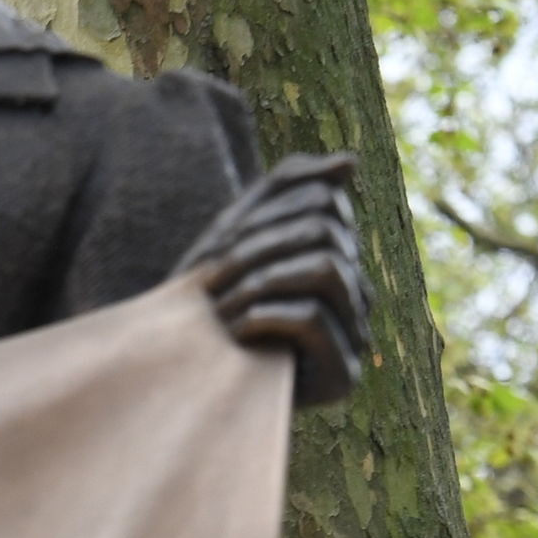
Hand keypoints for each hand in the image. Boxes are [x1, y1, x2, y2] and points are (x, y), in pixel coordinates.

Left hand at [181, 153, 371, 407]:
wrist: (180, 374)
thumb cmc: (210, 300)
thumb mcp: (239, 233)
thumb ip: (288, 189)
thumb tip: (351, 162)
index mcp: (339, 257)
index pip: (325, 202)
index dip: (267, 213)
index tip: (217, 245)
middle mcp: (357, 295)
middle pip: (325, 234)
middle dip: (257, 249)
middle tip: (209, 281)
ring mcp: (356, 336)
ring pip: (326, 269)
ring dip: (260, 281)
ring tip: (219, 307)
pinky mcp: (343, 375)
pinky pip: (311, 317)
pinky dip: (263, 315)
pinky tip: (234, 332)